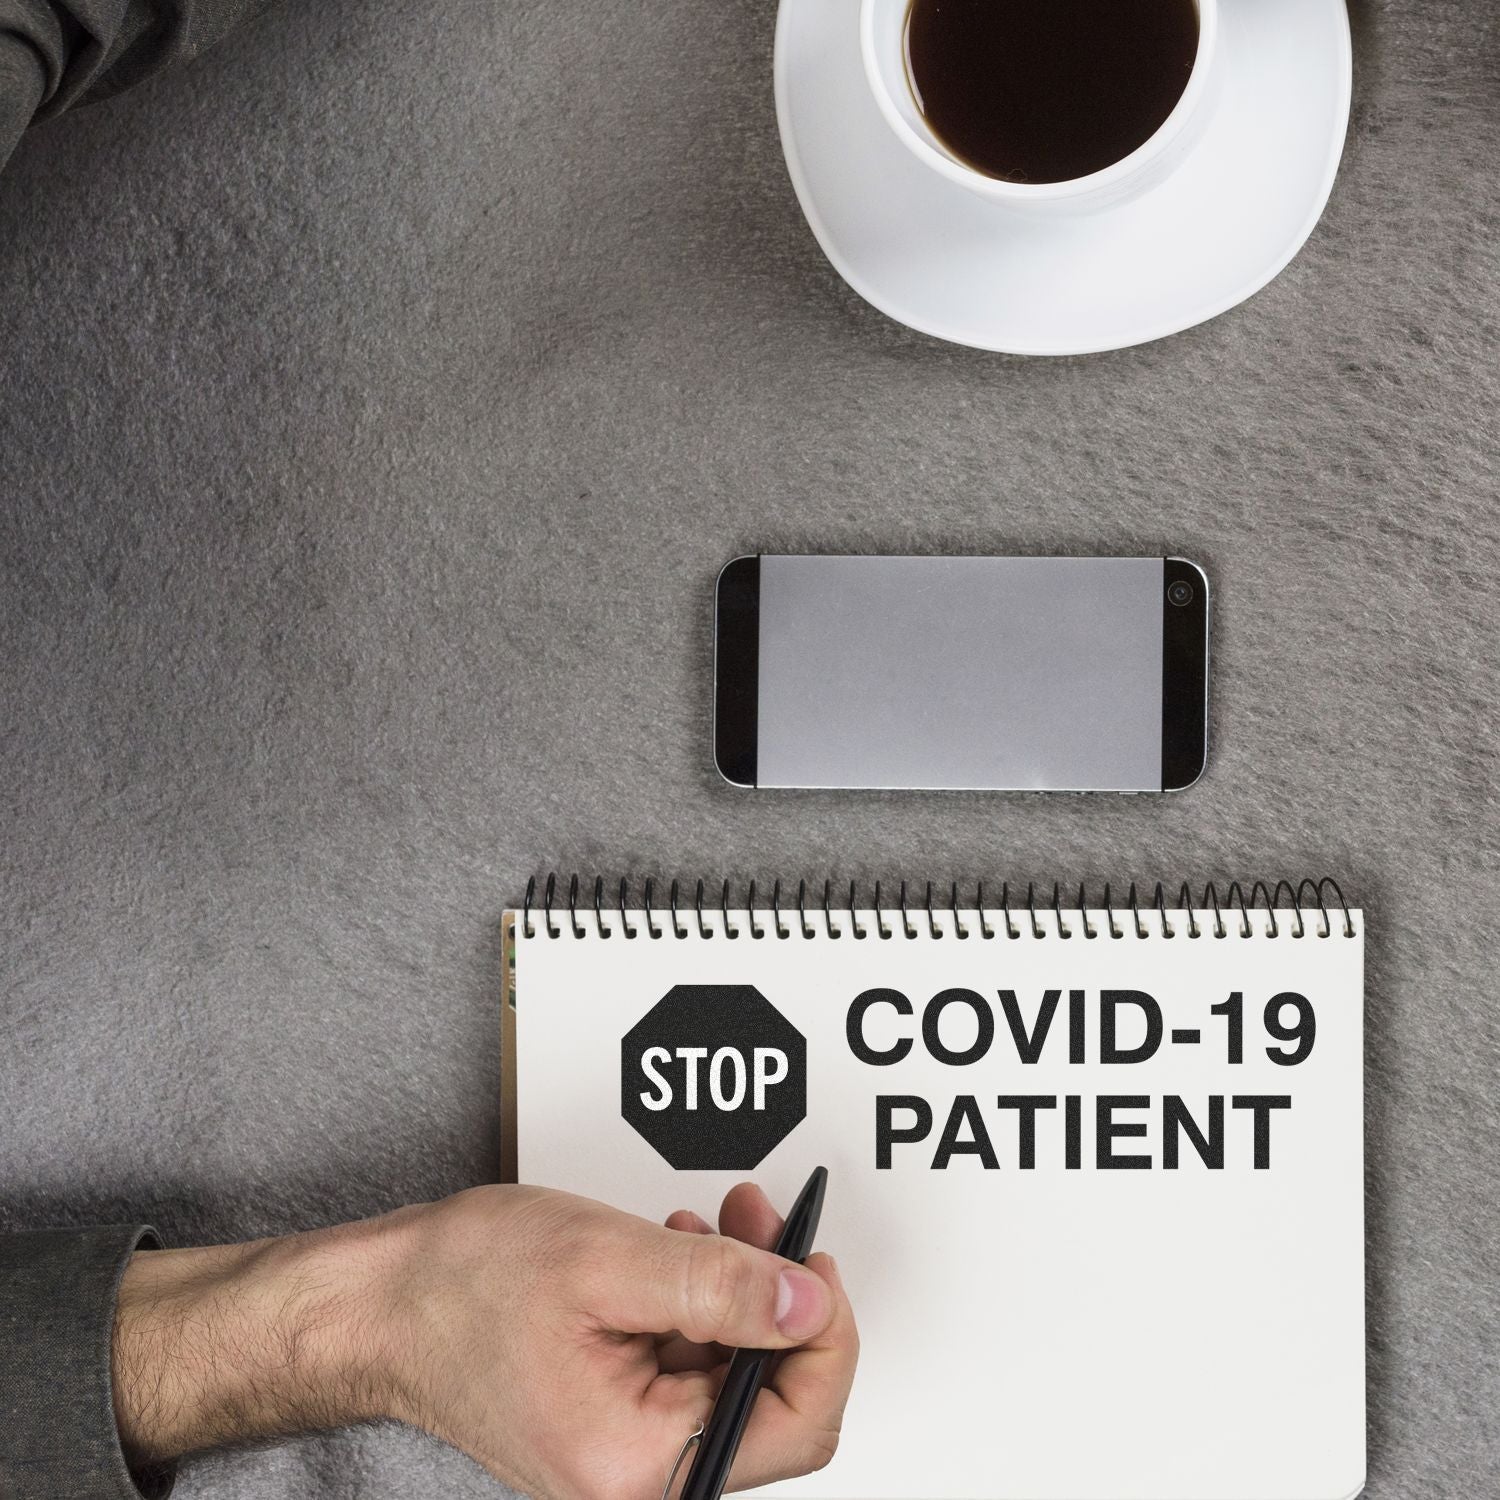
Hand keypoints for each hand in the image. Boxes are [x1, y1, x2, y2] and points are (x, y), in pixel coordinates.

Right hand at [113, 1184, 857, 1499]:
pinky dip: (700, 1305)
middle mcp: (636, 1483)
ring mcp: (626, 1459)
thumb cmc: (460, 1286)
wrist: (382, 1304)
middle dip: (781, 1302)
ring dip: (741, 1293)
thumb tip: (809, 1301)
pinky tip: (682, 1254)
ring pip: (734, 1378)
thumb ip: (720, 1285)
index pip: (799, 1423)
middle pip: (772, 1401)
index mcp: (639, 1464)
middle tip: (768, 1226)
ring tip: (720, 1226)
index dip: (828, 1333)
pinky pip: (691, 1371)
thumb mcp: (607, 1259)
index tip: (815, 1261)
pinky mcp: (616, 1427)